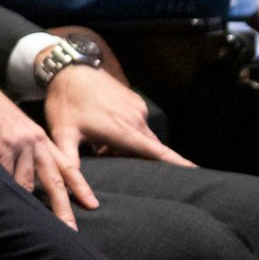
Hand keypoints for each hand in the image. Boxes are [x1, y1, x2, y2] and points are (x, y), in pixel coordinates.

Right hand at [0, 63, 91, 226]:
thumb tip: (22, 174)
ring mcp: (19, 145)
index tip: (92, 205)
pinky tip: (0, 203)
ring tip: (25, 223)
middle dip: (63, 208)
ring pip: (26, 184)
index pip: (67, 166)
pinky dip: (3, 190)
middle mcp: (35, 142)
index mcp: (40, 139)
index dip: (81, 187)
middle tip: (72, 231)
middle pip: (55, 181)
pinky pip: (5, 176)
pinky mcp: (1, 146)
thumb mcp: (13, 129)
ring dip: (24, 203)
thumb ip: (22, 149)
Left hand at [41, 62, 192, 167]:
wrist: (69, 69)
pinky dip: (127, 132)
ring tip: (100, 145)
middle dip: (140, 161)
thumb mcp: (62, 135)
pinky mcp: (136, 100)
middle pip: (150, 149)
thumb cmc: (65, 103)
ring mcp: (138, 108)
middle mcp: (137, 119)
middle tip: (116, 162)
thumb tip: (75, 190)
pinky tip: (104, 132)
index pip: (157, 152)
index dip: (177, 163)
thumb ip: (70, 163)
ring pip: (142, 137)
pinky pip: (138, 124)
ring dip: (128, 146)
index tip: (195, 172)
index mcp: (123, 131)